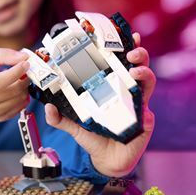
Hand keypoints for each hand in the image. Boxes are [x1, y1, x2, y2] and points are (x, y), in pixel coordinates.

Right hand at [0, 47, 29, 121]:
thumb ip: (3, 55)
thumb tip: (24, 58)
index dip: (15, 73)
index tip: (26, 63)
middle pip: (11, 92)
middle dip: (24, 79)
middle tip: (26, 70)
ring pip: (18, 100)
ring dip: (25, 88)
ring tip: (19, 79)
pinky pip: (19, 109)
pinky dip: (23, 98)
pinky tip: (17, 89)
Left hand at [45, 32, 155, 176]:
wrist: (106, 161)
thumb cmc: (94, 137)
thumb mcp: (74, 125)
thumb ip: (60, 117)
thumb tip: (47, 107)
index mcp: (111, 86)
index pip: (119, 62)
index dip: (123, 47)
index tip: (124, 33)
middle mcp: (127, 91)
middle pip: (138, 65)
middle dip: (138, 53)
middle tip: (131, 51)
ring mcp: (137, 103)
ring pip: (148, 81)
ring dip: (144, 72)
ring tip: (135, 71)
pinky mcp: (144, 119)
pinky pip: (148, 109)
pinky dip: (145, 105)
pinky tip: (141, 103)